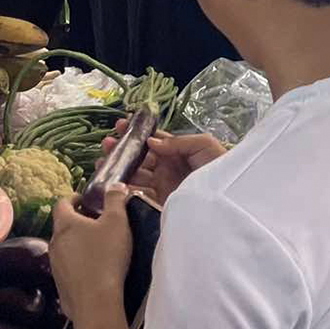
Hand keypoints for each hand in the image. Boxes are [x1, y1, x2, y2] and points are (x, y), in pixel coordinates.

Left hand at [51, 189, 132, 323]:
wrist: (96, 302)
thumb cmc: (106, 257)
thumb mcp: (117, 222)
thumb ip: (115, 199)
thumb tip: (115, 185)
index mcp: (65, 224)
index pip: (62, 203)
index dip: (74, 198)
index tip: (87, 199)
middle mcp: (54, 243)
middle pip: (63, 226)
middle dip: (79, 221)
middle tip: (99, 221)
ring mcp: (55, 266)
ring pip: (65, 247)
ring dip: (78, 243)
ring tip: (99, 246)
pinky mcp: (60, 285)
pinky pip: (69, 268)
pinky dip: (79, 263)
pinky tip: (96, 269)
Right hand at [98, 124, 226, 205]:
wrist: (228, 200)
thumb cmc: (220, 167)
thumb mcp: (204, 145)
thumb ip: (178, 142)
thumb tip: (151, 142)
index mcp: (177, 151)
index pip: (153, 140)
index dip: (137, 133)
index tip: (120, 125)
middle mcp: (167, 167)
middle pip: (140, 156)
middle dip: (122, 149)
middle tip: (106, 142)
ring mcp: (162, 185)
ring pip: (135, 174)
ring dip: (118, 167)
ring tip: (102, 160)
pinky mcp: (160, 203)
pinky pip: (138, 195)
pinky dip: (124, 189)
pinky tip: (111, 183)